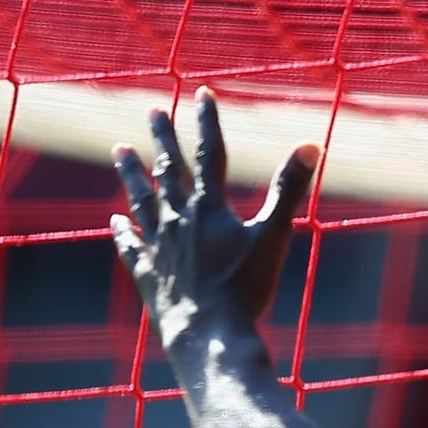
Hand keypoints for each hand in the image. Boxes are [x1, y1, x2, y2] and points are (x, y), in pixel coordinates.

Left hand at [111, 88, 318, 348]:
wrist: (207, 333)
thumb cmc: (244, 288)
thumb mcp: (274, 237)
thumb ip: (290, 189)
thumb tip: (312, 145)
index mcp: (209, 207)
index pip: (208, 154)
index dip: (207, 122)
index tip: (202, 94)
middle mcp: (178, 219)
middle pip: (168, 170)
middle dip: (163, 138)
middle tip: (154, 112)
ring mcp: (158, 245)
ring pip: (141, 199)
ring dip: (131, 173)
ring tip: (120, 150)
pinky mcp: (148, 272)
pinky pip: (131, 245)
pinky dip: (123, 231)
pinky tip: (115, 222)